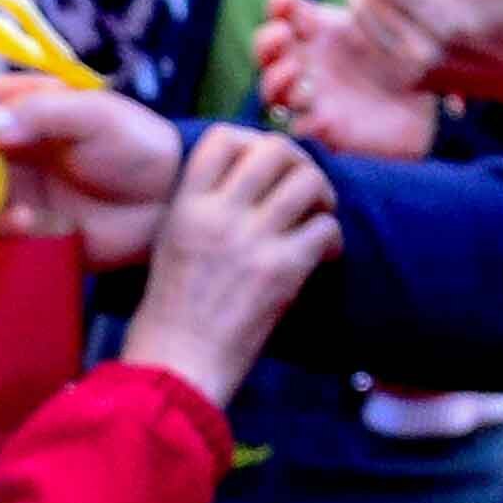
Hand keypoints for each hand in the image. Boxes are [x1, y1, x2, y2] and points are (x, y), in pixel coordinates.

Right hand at [0, 74, 183, 267]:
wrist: (166, 205)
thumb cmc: (137, 147)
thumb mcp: (96, 117)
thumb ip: (43, 114)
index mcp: (19, 106)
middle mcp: (4, 146)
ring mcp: (10, 187)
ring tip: (12, 205)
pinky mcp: (22, 227)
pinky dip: (4, 228)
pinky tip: (29, 222)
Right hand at [117, 126, 334, 406]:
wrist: (177, 365)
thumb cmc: (171, 312)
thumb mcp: (172, 242)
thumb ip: (203, 208)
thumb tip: (248, 183)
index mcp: (187, 204)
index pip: (225, 137)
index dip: (253, 143)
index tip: (264, 170)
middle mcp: (219, 213)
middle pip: (276, 149)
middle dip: (300, 164)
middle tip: (304, 191)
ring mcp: (252, 240)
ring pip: (308, 181)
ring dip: (323, 196)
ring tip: (319, 218)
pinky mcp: (281, 271)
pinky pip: (325, 228)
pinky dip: (331, 239)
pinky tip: (323, 256)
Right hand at [255, 0, 439, 160]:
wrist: (427, 102)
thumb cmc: (406, 54)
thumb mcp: (394, 17)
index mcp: (318, 30)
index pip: (282, 13)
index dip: (278, 3)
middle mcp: (307, 62)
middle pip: (265, 52)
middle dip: (267, 42)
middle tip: (285, 37)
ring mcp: (312, 96)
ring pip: (272, 91)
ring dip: (278, 81)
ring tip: (300, 78)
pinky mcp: (325, 129)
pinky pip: (300, 129)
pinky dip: (305, 123)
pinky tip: (323, 115)